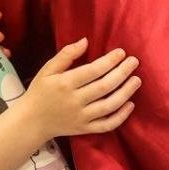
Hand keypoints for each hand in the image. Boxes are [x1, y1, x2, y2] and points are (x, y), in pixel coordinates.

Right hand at [23, 38, 140, 139]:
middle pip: (104, 87)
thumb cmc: (40, 91)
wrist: (31, 121)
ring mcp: (81, 117)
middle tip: (134, 62)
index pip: (92, 71)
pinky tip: (130, 104)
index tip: (121, 52)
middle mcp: (74, 101)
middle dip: (122, 73)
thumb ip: (66, 55)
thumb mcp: (48, 70)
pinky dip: (120, 117)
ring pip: (109, 106)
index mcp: (65, 84)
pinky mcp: (85, 129)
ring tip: (137, 80)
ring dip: (126, 93)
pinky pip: (106, 125)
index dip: (109, 61)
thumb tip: (85, 40)